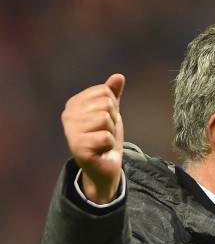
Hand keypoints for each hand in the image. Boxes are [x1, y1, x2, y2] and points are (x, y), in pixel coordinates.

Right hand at [62, 74, 125, 203]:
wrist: (104, 167)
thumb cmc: (106, 138)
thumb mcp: (111, 113)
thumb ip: (113, 94)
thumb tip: (119, 76)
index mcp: (74, 103)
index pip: (105, 91)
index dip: (113, 107)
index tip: (105, 122)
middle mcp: (68, 115)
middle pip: (106, 104)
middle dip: (112, 121)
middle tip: (104, 134)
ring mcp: (70, 131)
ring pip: (106, 119)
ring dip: (111, 133)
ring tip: (102, 142)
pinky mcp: (78, 148)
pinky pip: (106, 137)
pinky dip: (109, 145)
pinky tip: (101, 151)